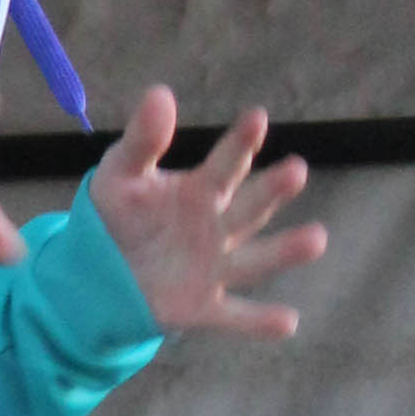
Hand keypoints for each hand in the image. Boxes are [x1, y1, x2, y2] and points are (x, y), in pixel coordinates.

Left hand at [87, 89, 326, 339]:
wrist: (97, 273)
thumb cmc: (118, 216)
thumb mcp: (120, 175)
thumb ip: (142, 141)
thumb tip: (159, 93)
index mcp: (202, 190)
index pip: (225, 164)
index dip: (240, 142)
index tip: (256, 118)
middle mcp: (219, 226)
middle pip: (250, 207)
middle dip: (272, 191)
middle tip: (296, 170)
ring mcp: (215, 266)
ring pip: (255, 258)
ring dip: (285, 250)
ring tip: (317, 239)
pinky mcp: (202, 306)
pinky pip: (234, 315)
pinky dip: (259, 321)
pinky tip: (288, 322)